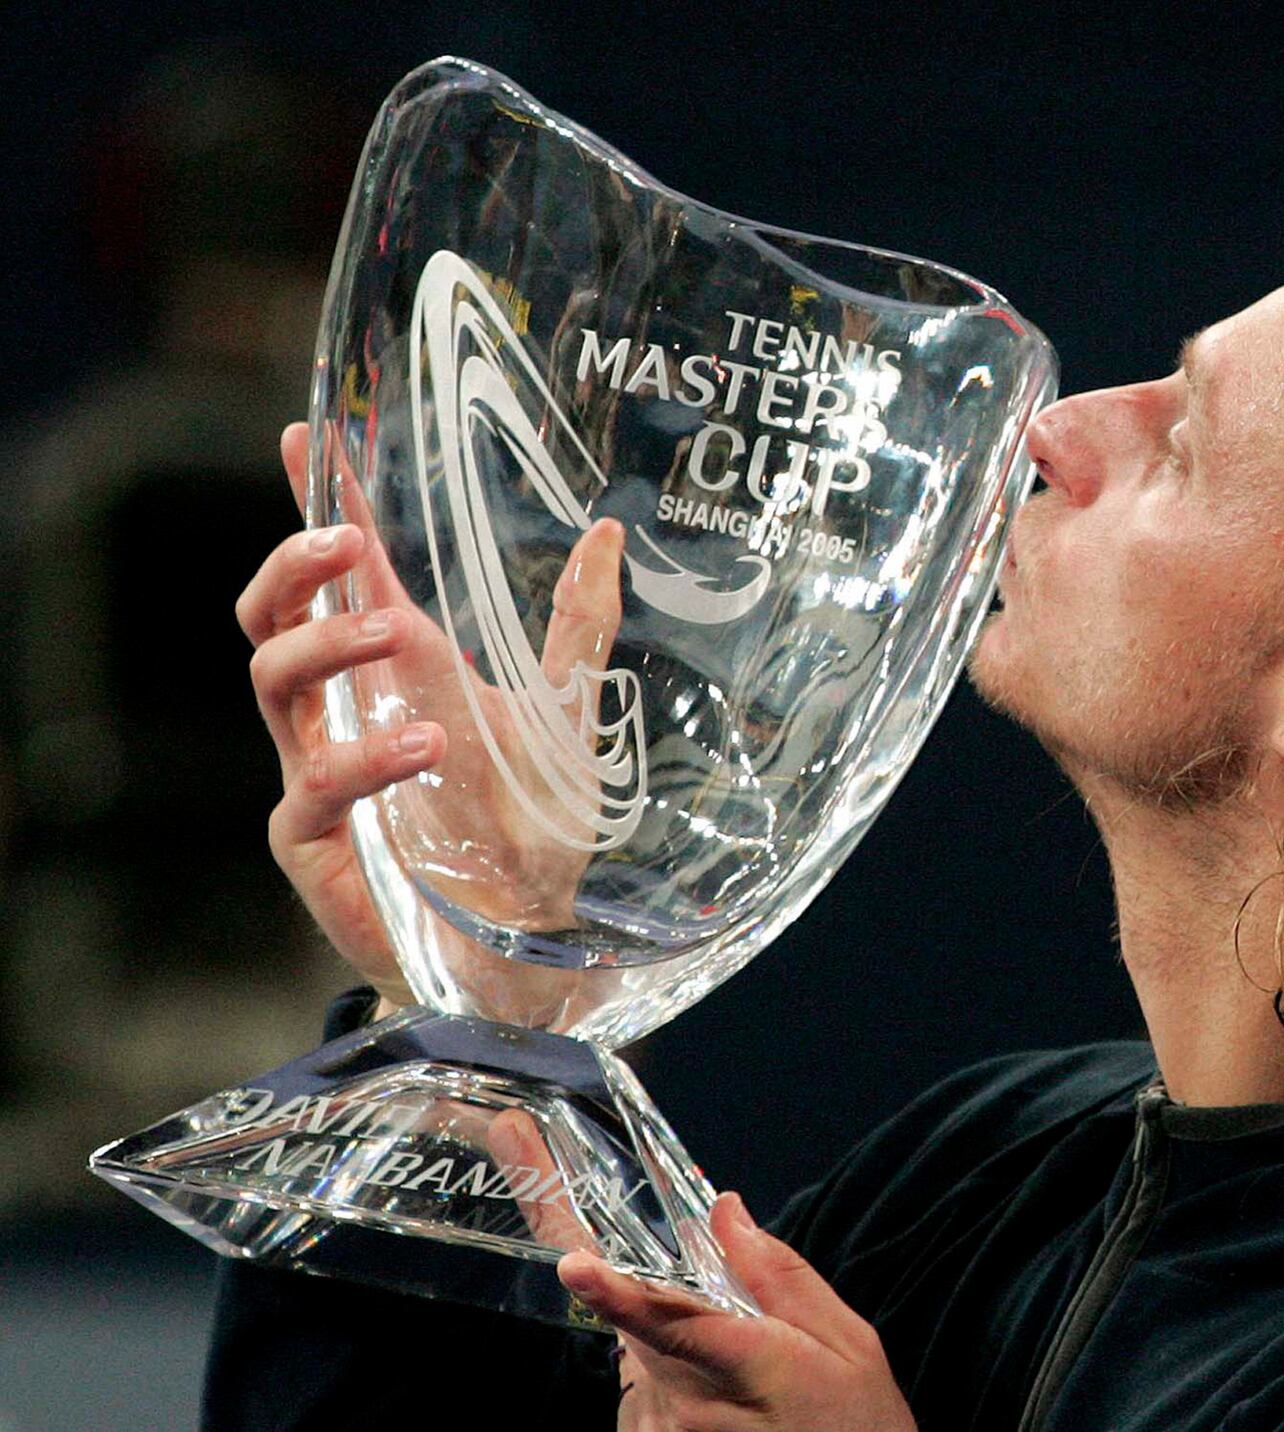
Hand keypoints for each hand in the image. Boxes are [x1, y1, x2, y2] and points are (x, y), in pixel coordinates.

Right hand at [238, 421, 625, 1012]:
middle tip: (347, 542)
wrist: (524, 937)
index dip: (318, 505)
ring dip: (327, 645)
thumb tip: (607, 531)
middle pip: (271, 614)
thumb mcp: (566, 714)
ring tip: (394, 632)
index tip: (307, 435)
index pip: (341, 576)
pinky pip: (311, 785)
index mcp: (392, 671)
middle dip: (293, 564)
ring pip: (272, 681)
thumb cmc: (529, 825)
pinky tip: (423, 745)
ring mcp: (317, 771)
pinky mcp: (313, 841)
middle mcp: (341, 711)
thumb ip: (578, 627)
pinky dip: (364, 757)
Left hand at [558, 1195, 915, 1431]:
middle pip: (645, 1332)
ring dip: (674, 1356)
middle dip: (666, 1308)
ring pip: (643, 1364)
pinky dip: (673, 1392)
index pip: (674, 1325)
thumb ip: (779, 1274)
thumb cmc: (859, 1422)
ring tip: (742, 1390)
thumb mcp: (848, 1341)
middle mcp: (694, 1412)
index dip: (619, 1296)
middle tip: (732, 1328)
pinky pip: (646, 1403)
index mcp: (749, 1368)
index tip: (576, 1266)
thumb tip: (726, 1212)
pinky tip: (726, 1414)